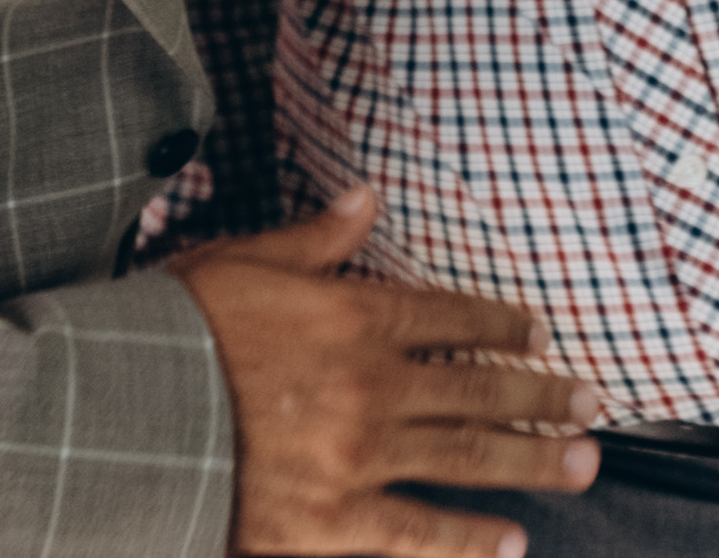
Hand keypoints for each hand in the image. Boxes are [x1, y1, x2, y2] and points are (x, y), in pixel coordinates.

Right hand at [170, 188, 600, 557]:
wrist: (126, 415)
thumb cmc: (175, 331)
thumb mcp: (244, 261)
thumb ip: (317, 238)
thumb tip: (367, 196)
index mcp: (353, 315)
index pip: (450, 315)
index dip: (501, 322)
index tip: (538, 330)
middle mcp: (372, 385)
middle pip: (478, 388)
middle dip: (542, 395)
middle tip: (592, 402)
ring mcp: (358, 458)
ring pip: (467, 458)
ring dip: (532, 460)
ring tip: (583, 465)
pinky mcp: (332, 522)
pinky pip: (417, 535)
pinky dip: (468, 541)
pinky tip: (510, 543)